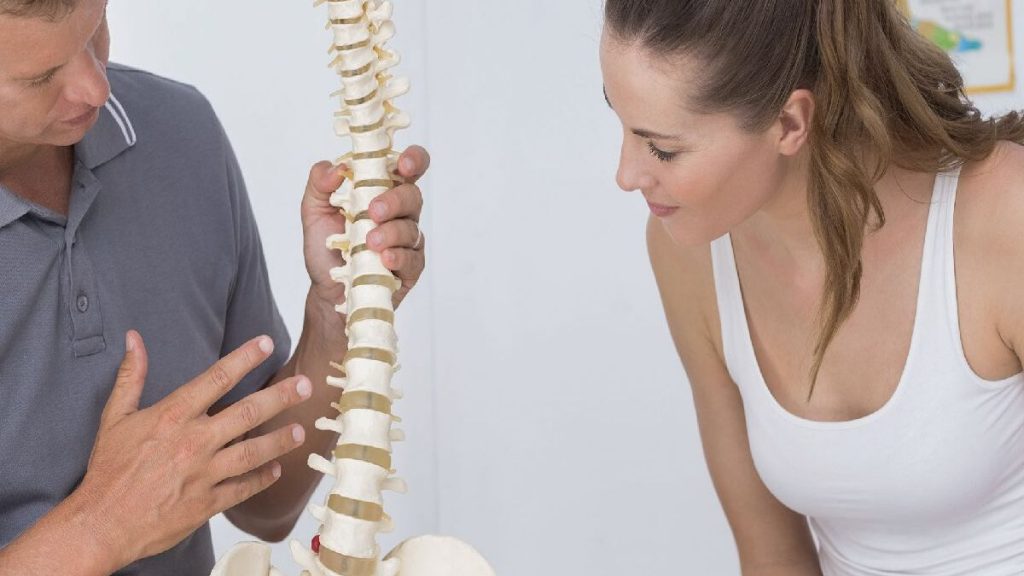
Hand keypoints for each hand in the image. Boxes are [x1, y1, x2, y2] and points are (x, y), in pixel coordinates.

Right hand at [78, 331, 311, 567]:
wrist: (101, 523)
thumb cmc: (108, 471)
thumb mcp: (114, 418)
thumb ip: (131, 377)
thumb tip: (135, 340)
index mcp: (173, 417)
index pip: (217, 378)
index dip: (246, 358)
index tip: (268, 344)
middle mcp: (194, 442)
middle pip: (248, 412)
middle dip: (281, 396)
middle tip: (306, 385)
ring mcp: (204, 474)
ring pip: (254, 452)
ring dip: (281, 440)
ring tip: (301, 430)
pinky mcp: (207, 503)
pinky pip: (244, 488)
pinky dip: (263, 479)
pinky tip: (277, 470)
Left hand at [301, 145, 429, 309]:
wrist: (326, 289)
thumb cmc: (327, 247)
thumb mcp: (313, 211)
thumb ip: (320, 183)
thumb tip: (338, 167)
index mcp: (382, 191)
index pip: (407, 168)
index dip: (412, 160)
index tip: (402, 165)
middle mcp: (400, 213)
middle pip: (413, 196)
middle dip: (395, 201)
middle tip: (373, 211)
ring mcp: (408, 241)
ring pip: (411, 228)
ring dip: (391, 233)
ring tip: (369, 243)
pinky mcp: (411, 267)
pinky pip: (413, 258)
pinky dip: (399, 256)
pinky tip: (384, 259)